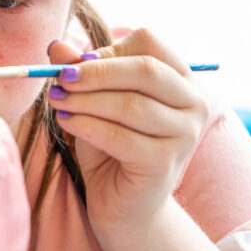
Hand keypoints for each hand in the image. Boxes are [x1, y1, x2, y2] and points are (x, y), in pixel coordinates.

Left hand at [47, 29, 208, 235]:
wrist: (123, 207)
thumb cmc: (110, 148)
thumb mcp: (93, 102)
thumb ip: (80, 73)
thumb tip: (57, 46)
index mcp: (181, 79)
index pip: (150, 43)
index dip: (109, 50)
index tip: (75, 65)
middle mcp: (193, 103)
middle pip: (145, 70)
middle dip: (96, 72)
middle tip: (60, 79)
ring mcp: (184, 135)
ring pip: (131, 104)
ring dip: (86, 100)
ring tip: (57, 102)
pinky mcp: (164, 162)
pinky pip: (120, 136)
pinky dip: (87, 126)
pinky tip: (67, 123)